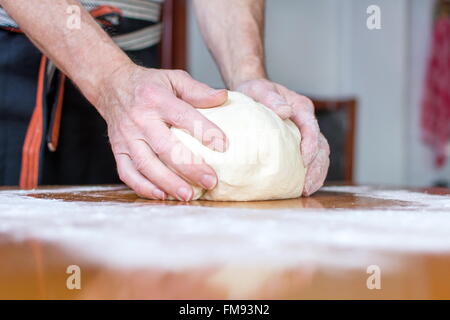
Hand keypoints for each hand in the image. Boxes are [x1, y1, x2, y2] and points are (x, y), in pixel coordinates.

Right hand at [96, 63, 227, 200]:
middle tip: (210, 181)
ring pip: (146, 164)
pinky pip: (127, 173)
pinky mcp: (118, 150)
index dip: (203, 132)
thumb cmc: (149, 85)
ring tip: (189, 195)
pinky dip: (143, 187)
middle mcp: (140, 119)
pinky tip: (162, 196)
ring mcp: (126, 137)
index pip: (183, 116)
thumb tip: (223, 98)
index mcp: (156, 99)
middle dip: (189, 168)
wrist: (112, 85)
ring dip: (168, 183)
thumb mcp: (174, 78)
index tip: (223, 146)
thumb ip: (198, 90)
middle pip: (165, 147)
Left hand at [235, 79, 329, 195]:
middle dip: (317, 167)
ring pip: (320, 156)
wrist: (252, 92)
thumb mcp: (259, 89)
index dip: (311, 144)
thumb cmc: (254, 91)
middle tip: (307, 186)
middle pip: (322, 146)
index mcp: (301, 107)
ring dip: (316, 175)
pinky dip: (308, 175)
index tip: (304, 159)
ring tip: (305, 191)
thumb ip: (271, 98)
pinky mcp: (298, 144)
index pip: (312, 127)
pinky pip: (310, 161)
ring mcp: (305, 134)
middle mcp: (307, 121)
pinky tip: (299, 188)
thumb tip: (285, 111)